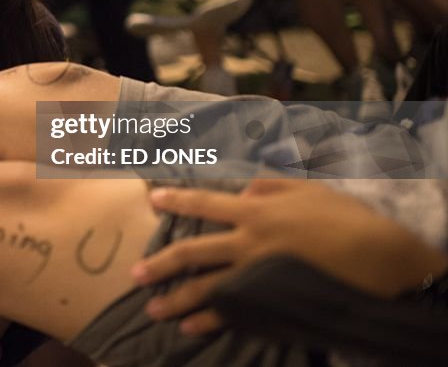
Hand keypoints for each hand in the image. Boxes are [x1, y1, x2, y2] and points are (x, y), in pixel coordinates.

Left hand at [130, 180, 445, 335]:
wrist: (378, 257)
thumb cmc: (347, 218)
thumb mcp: (309, 188)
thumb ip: (271, 185)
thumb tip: (242, 190)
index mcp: (257, 209)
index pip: (206, 202)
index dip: (177, 199)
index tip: (152, 199)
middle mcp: (249, 241)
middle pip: (194, 251)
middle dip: (161, 263)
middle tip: (135, 273)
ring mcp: (257, 274)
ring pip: (207, 286)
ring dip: (176, 299)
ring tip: (152, 310)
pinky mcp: (270, 300)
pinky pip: (233, 312)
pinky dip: (210, 320)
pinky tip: (190, 327)